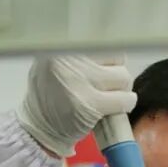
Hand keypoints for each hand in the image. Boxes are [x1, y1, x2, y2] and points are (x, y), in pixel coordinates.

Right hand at [17, 55, 136, 157]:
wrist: (41, 126)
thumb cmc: (53, 93)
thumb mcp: (57, 60)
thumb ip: (82, 52)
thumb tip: (115, 48)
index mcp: (60, 44)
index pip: (102, 40)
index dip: (109, 57)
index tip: (106, 67)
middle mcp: (68, 58)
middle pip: (117, 56)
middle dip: (117, 73)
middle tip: (107, 85)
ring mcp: (79, 81)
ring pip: (123, 77)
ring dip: (122, 89)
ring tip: (109, 96)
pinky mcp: (90, 104)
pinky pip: (123, 99)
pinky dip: (126, 104)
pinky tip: (117, 107)